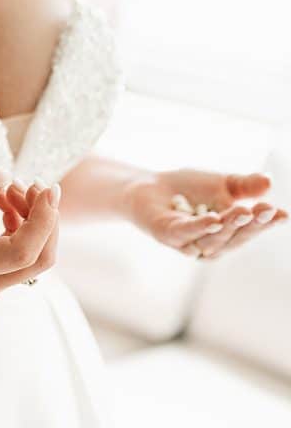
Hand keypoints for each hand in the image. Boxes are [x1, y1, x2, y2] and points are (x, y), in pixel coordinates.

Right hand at [0, 172, 60, 298]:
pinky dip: (27, 222)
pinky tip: (6, 203)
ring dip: (35, 216)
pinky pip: (28, 251)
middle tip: (24, 183)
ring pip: (38, 254)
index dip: (42, 221)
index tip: (46, 188)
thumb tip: (2, 179)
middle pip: (40, 258)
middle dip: (44, 217)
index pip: (20, 253)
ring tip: (8, 189)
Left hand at [126, 169, 287, 258]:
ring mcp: (187, 243)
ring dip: (228, 226)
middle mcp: (209, 244)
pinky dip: (200, 227)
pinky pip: (186, 233)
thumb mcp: (224, 185)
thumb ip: (245, 186)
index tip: (282, 214)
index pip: (250, 230)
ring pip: (212, 239)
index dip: (265, 224)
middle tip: (265, 210)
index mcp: (227, 234)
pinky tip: (214, 219)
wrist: (151, 185)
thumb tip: (269, 183)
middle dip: (250, 225)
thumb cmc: (191, 190)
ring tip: (243, 211)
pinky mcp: (167, 235)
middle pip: (233, 239)